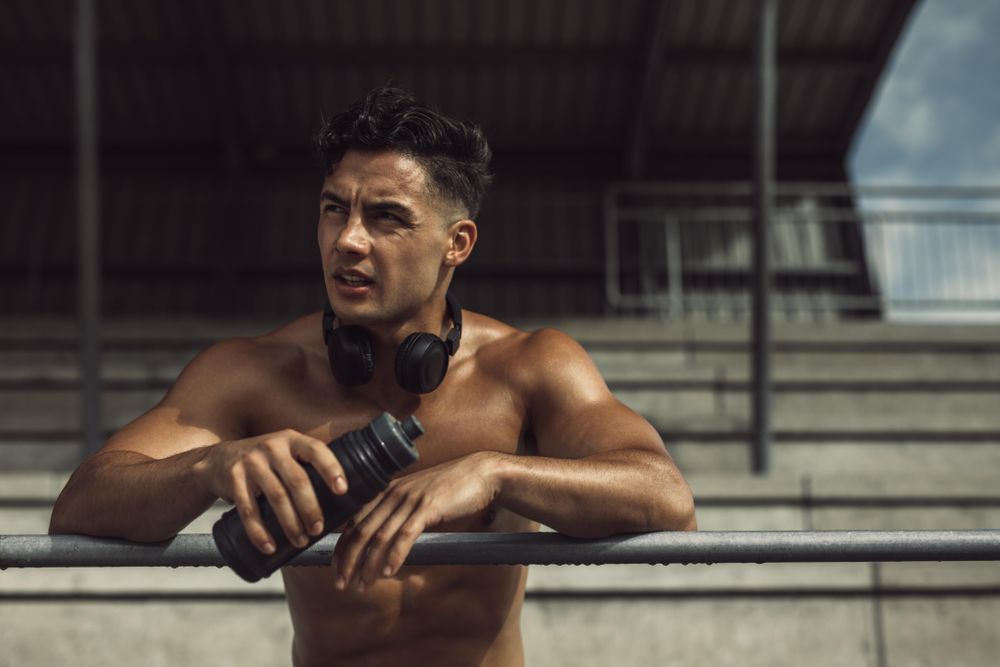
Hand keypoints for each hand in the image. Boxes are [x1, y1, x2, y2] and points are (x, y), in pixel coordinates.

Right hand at [196, 429, 348, 553]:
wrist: (218, 459)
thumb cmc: (264, 461)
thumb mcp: (285, 452)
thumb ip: (306, 466)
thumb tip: (343, 498)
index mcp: (291, 439)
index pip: (316, 450)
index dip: (332, 469)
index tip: (343, 490)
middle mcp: (272, 447)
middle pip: (297, 480)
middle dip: (311, 508)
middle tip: (318, 530)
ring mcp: (251, 463)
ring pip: (276, 497)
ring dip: (290, 524)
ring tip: (300, 541)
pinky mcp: (234, 480)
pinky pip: (248, 510)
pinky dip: (259, 532)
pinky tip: (269, 546)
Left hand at [332, 452, 500, 591]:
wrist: (481, 474)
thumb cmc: (451, 489)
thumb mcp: (418, 497)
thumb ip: (400, 512)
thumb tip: (385, 538)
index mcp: (388, 490)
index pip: (355, 520)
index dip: (342, 546)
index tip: (335, 567)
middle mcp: (394, 493)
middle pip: (361, 530)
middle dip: (348, 561)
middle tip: (341, 583)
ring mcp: (410, 499)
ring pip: (380, 536)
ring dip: (368, 565)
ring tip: (362, 586)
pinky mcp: (428, 507)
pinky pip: (406, 535)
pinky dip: (394, 556)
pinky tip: (388, 572)